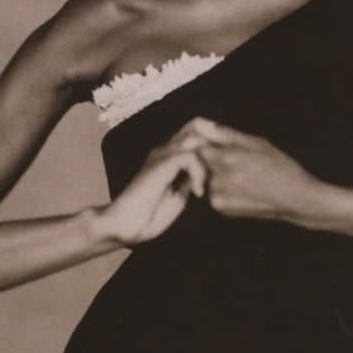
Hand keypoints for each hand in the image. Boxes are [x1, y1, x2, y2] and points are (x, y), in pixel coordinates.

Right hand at [98, 119, 211, 246]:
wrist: (126, 226)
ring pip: (196, 138)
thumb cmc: (149, 216)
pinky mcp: (159, 164)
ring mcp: (161, 154)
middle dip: (216, 147)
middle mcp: (164, 149)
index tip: (226, 168)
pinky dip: (199, 173)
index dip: (214, 144)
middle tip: (223, 174)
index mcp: (169, 155)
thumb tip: (209, 175)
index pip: (196, 133)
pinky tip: (197, 192)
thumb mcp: (179, 195)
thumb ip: (190, 180)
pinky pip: (189, 156)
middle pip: (196, 126)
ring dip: (209, 161)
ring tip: (209, 183)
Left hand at [186, 120, 324, 223]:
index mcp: (227, 159)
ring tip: (245, 175)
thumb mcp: (256, 143)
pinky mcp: (221, 208)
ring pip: (207, 177)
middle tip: (238, 160)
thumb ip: (225, 134)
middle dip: (213, 158)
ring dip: (218, 173)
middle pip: (201, 162)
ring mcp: (218, 197)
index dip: (206, 143)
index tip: (217, 144)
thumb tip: (201, 124)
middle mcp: (219, 180)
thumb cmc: (280, 166)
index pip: (197, 147)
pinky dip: (223, 187)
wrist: (296, 199)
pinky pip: (213, 191)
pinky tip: (244, 187)